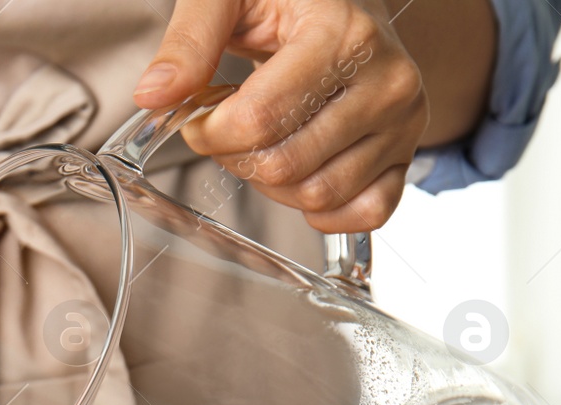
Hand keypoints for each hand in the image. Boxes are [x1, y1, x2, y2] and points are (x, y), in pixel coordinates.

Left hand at [133, 0, 430, 232]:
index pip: (259, 120)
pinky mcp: (406, 153)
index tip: (200, 115)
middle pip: (285, 165)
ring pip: (318, 194)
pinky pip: (368, 212)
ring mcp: (403, 121)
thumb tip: (154, 95)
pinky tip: (300, 178)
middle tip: (230, 127)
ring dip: (272, 184)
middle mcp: (386, 80)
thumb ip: (189, 41)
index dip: (209, 132)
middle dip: (237, 157)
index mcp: (345, 35)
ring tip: (266, 140)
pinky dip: (326, 211)